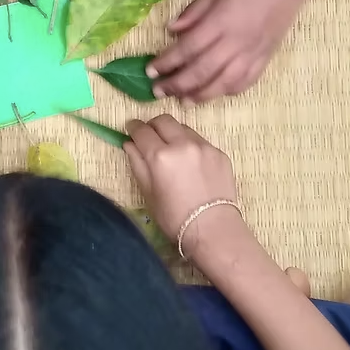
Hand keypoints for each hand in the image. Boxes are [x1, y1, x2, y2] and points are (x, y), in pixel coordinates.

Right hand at [123, 116, 241, 254]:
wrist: (213, 229)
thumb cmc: (174, 218)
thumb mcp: (148, 193)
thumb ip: (137, 164)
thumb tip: (130, 144)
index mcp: (160, 156)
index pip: (142, 131)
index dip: (133, 128)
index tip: (131, 129)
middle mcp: (182, 144)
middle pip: (163, 120)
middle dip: (153, 125)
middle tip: (150, 136)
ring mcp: (204, 146)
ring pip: (183, 128)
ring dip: (173, 133)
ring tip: (172, 150)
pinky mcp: (219, 153)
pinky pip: (200, 141)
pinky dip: (191, 146)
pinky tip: (191, 164)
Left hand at [150, 0, 314, 101]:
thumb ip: (194, 11)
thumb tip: (171, 30)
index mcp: (221, 21)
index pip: (187, 48)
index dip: (166, 62)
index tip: (150, 70)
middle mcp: (236, 42)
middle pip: (201, 71)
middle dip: (176, 84)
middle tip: (158, 91)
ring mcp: (253, 53)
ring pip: (223, 83)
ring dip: (200, 95)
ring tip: (183, 100)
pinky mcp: (266, 57)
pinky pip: (245, 82)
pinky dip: (228, 91)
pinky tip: (215, 92)